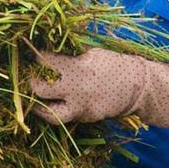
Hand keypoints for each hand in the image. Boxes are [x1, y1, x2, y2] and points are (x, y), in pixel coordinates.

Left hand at [28, 48, 168, 127]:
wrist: (136, 86)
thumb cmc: (112, 64)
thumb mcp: (91, 53)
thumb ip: (70, 54)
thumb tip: (45, 50)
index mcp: (78, 67)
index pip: (45, 62)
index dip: (37, 57)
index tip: (36, 55)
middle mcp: (76, 89)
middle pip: (39, 88)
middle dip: (32, 81)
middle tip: (32, 75)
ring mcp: (80, 107)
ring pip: (47, 112)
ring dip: (38, 103)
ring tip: (35, 96)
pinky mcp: (85, 117)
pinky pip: (63, 117)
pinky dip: (54, 111)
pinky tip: (51, 104)